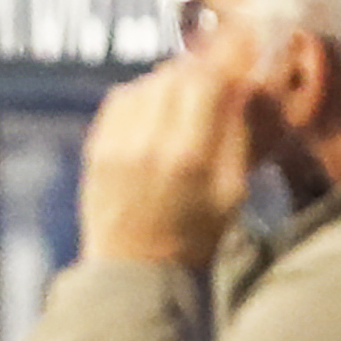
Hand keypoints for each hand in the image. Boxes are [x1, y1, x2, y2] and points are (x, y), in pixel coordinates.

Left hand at [78, 56, 256, 269]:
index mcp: (189, 156)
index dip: (224, 69)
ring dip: (168, 82)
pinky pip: (118, 100)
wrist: (132, 271)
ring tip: (182, 98)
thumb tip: (245, 89)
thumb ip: (239, 136)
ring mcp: (115, 145)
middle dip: (197, 72)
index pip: (206, 81)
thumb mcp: (232, 192)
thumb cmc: (192, 236)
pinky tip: (153, 109)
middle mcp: (148, 143)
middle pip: (174, 76)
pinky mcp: (95, 149)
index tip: (235, 72)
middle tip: (211, 83)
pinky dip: (140, 95)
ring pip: (145, 83)